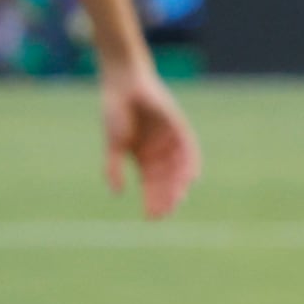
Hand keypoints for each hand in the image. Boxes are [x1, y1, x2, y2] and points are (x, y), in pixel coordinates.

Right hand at [101, 63, 199, 218]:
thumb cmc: (115, 113)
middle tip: (165, 213)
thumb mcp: (113, 145)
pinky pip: (189, 149)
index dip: (152, 201)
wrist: (123, 85)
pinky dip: (190, 163)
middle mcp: (160, 152)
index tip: (151, 218)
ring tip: (177, 199)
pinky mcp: (179, 128)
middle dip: (166, 197)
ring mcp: (171, 141)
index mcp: (144, 158)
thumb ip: (113, 168)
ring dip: (178, 185)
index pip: (151, 184)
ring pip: (179, 169)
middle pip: (167, 181)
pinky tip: (190, 177)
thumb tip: (116, 193)